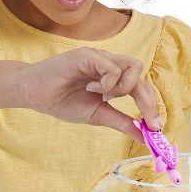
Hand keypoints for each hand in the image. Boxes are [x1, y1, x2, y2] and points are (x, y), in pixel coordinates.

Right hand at [16, 47, 161, 141]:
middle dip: (149, 104)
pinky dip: (106, 83)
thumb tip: (144, 136)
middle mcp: (112, 65)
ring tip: (105, 97)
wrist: (34, 94)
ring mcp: (101, 58)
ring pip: (134, 66)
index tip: (156, 129)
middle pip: (142, 78)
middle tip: (150, 125)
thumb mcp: (98, 115)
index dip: (151, 107)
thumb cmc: (64, 101)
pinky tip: (90, 89)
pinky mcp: (89, 55)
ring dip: (124, 88)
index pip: (142, 88)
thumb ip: (122, 122)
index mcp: (115, 79)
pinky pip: (112, 68)